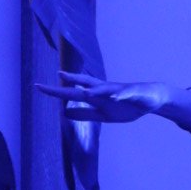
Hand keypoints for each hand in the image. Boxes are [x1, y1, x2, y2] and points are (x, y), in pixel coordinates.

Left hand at [37, 72, 168, 123]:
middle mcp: (105, 89)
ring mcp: (120, 91)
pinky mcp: (134, 94)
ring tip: (84, 92)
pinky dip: (121, 96)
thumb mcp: (103, 115)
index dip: (57, 91)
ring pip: (105, 88)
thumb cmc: (126, 105)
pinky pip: (126, 95)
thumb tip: (65, 113)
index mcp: (97, 95)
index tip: (39, 87)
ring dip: (95, 89)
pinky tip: (116, 98)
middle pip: (86, 84)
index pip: (73, 92)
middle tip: (57, 75)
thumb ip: (85, 114)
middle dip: (72, 80)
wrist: (152, 99)